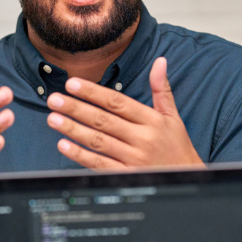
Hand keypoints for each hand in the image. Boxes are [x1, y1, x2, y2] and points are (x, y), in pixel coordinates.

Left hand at [46, 57, 202, 169]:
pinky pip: (99, 164)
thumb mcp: (172, 116)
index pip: (117, 102)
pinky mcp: (126, 176)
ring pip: (98, 141)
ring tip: (53, 119)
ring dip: (73, 129)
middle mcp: (142, 139)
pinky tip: (64, 145)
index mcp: (151, 120)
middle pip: (103, 120)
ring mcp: (133, 159)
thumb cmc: (177, 146)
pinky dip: (80, 155)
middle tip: (54, 99)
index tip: (72, 84)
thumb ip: (161, 88)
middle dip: (76, 109)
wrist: (188, 179)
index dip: (93, 93)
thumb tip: (160, 62)